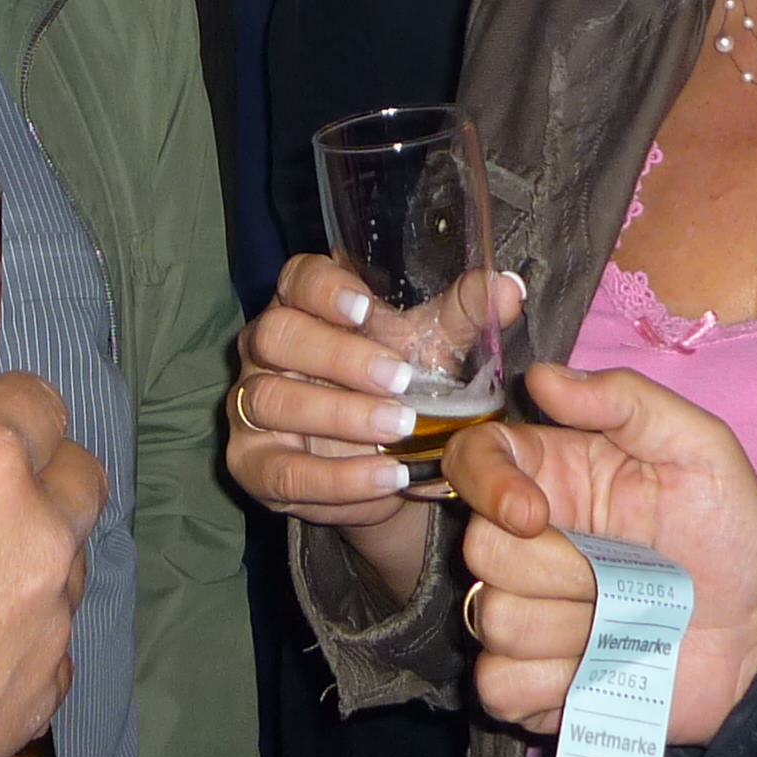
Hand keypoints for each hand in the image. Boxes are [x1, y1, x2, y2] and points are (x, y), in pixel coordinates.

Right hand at [0, 374, 104, 756]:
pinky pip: (54, 646)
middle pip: (79, 476)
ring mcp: (50, 622)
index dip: (3, 401)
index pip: (37, 400)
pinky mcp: (41, 696)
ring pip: (72, 563)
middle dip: (43, 471)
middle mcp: (39, 536)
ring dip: (35, 555)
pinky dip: (23, 638)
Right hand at [228, 255, 526, 603]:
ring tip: (401, 429)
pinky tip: (385, 476)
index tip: (364, 306)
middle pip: (276, 335)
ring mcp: (249, 407)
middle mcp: (265, 349)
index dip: (322, 289)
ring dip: (338, 416)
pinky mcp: (252, 465)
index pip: (295, 278)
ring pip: (271, 400)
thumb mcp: (434, 348)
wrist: (387, 465)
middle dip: (337, 356)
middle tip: (400, 379)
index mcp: (304, 305)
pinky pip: (283, 471)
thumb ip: (466, 315)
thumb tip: (506, 287)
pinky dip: (336, 478)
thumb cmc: (401, 386)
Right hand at [447, 363, 756, 744]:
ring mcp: (525, 614)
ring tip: (627, 624)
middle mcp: (528, 539)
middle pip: (480, 549)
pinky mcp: (531, 683)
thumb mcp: (700, 449)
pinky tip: (602, 671)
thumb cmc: (733, 535)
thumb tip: (541, 376)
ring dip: (570, 632)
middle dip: (558, 570)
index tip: (535, 515)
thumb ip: (627, 400)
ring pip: (492, 621)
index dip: (487, 485)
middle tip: (627, 576)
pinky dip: (553, 686)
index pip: (472, 459)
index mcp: (556, 474)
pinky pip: (499, 687)